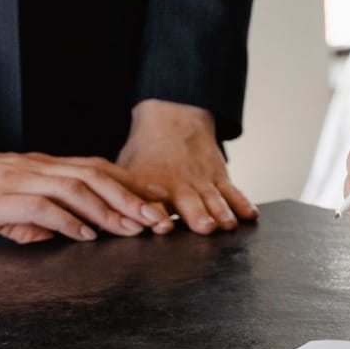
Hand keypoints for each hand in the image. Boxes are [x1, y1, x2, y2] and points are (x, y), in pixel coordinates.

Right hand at [0, 111, 173, 246]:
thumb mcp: (2, 205)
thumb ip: (29, 218)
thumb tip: (52, 235)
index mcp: (40, 167)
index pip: (95, 170)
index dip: (129, 186)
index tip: (156, 205)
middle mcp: (37, 167)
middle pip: (97, 176)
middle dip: (133, 198)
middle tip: (161, 219)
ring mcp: (20, 179)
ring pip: (77, 189)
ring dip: (111, 209)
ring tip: (136, 228)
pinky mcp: (0, 196)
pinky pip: (43, 206)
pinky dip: (69, 220)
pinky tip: (87, 234)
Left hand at [115, 100, 256, 236]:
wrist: (173, 120)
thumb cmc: (144, 155)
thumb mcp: (126, 171)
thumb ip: (119, 200)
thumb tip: (98, 227)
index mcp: (153, 185)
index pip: (154, 203)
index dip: (157, 215)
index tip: (162, 226)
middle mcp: (180, 185)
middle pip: (189, 203)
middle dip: (196, 215)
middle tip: (204, 228)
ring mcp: (202, 181)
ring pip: (214, 199)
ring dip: (221, 212)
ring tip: (227, 225)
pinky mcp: (219, 178)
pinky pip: (233, 191)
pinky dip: (242, 203)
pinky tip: (250, 215)